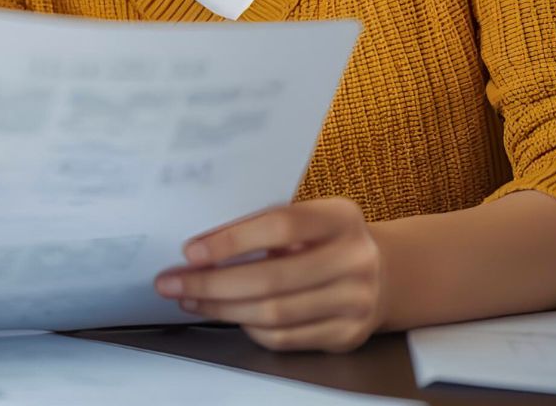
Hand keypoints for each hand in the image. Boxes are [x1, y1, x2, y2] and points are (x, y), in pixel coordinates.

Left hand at [156, 197, 385, 352]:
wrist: (384, 273)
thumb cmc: (326, 239)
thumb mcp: (310, 217)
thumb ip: (267, 224)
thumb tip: (200, 246)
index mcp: (341, 218)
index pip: (280, 226)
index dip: (231, 240)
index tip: (190, 251)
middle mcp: (354, 260)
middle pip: (271, 279)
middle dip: (211, 283)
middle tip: (171, 282)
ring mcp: (354, 302)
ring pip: (273, 313)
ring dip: (221, 308)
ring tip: (189, 298)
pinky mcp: (346, 335)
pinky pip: (284, 338)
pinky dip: (248, 328)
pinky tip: (226, 314)